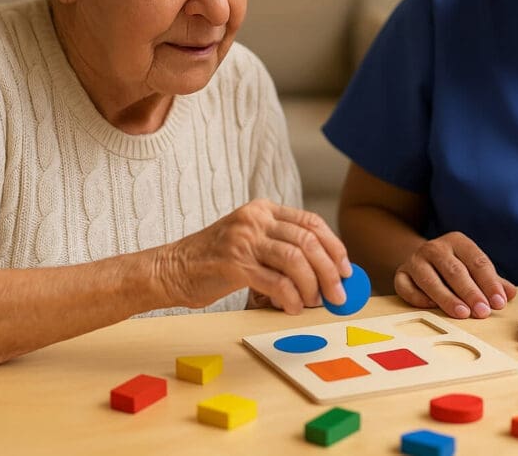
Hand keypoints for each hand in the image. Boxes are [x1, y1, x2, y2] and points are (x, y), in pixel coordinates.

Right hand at [156, 199, 351, 313]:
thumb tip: (326, 274)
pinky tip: (292, 307)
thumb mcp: (250, 243)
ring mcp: (243, 239)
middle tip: (338, 294)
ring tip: (315, 302)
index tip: (345, 269)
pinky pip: (275, 281)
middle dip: (329, 270)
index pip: (310, 222)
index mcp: (263, 210)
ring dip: (312, 285)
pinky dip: (291, 297)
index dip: (334, 246)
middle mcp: (255, 219)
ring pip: (295, 259)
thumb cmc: (215, 263)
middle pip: (307, 240)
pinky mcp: (233, 263)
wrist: (171, 269)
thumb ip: (281, 249)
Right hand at [394, 232, 515, 318]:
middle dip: (471, 292)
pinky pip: (408, 288)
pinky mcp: (400, 274)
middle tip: (483, 312)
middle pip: (455, 271)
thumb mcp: (474, 268)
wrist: (420, 260)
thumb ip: (492, 281)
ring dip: (447, 298)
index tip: (499, 302)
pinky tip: (433, 309)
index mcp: (457, 241)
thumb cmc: (453, 267)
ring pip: (431, 280)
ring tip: (463, 314)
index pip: (477, 261)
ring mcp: (415, 260)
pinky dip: (420, 299)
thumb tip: (510, 294)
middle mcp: (434, 247)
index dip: (489, 283)